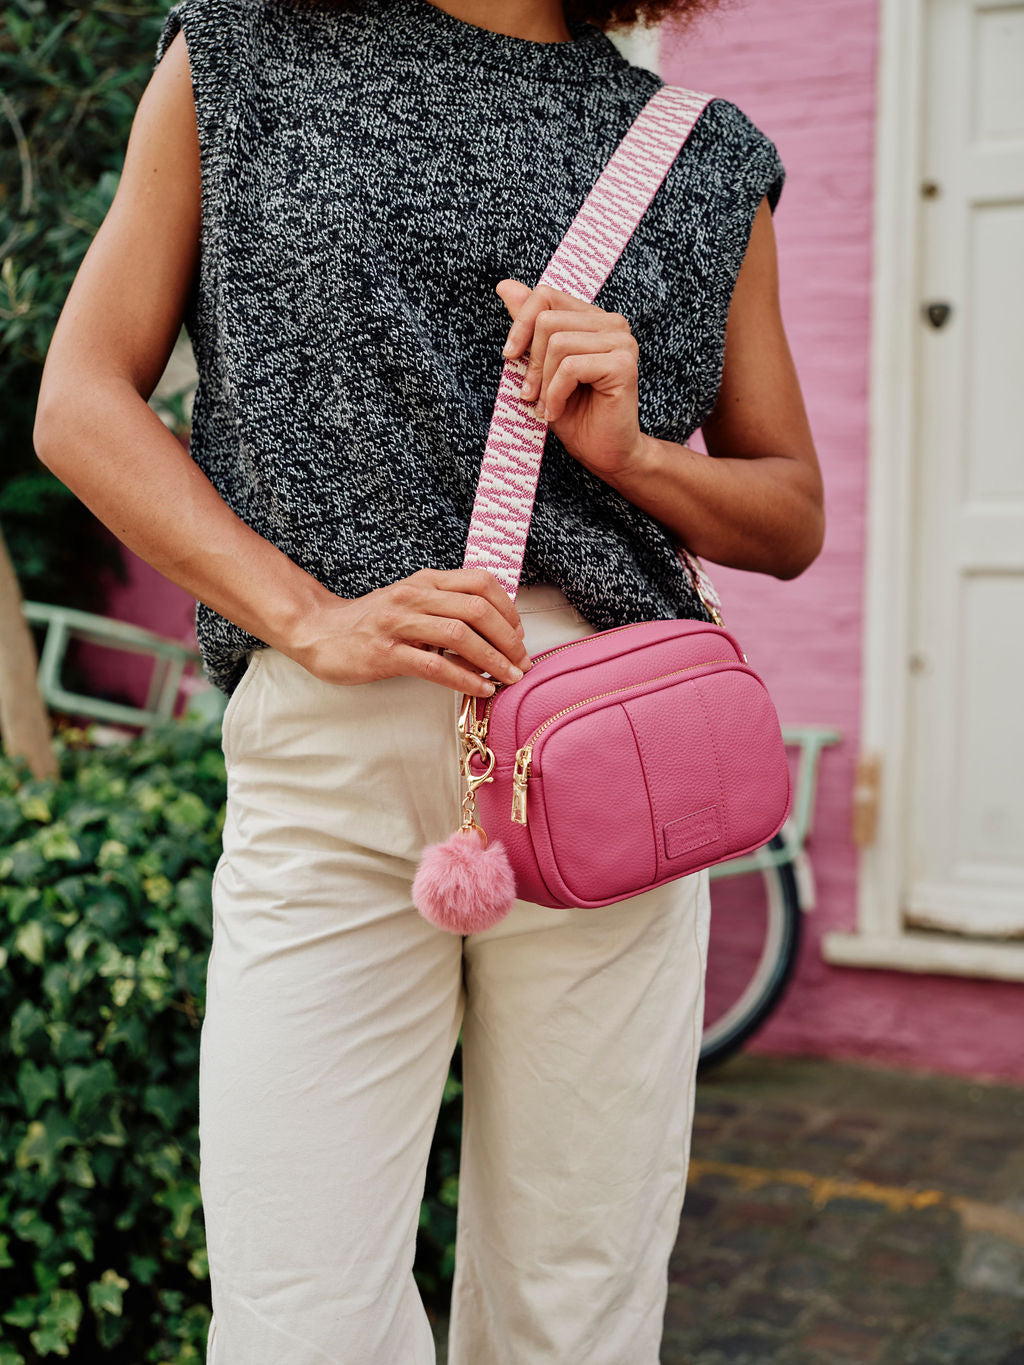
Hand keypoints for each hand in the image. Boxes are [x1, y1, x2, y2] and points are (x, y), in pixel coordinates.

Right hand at [286, 568, 532, 697]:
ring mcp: (398, 624)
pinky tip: (480, 690)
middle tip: (522, 663)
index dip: (508, 609)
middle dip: (508, 638)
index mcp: (426, 581)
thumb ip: (446, 610)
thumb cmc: (371, 623)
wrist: (318, 631)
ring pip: (460, 635)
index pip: (480, 582)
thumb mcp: (412, 604)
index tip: (519, 635)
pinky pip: (434, 665)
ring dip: (493, 660)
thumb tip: (493, 635)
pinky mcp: (385, 653)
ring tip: (509, 678)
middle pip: (477, 608)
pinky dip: (464, 679)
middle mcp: (415, 596)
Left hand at [496, 279, 647, 482]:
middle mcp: (612, 324)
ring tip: (547, 406)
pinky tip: (557, 412)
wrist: (604, 453)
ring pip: (557, 343)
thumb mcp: (541, 367)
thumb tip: (504, 285)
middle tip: (532, 395)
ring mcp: (621, 342)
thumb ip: (530, 327)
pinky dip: (555, 395)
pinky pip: (570, 367)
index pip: (545, 295)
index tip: (509, 357)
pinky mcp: (623, 364)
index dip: (520, 324)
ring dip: (544, 383)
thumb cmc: (574, 414)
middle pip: (547, 320)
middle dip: (532, 363)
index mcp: (593, 319)